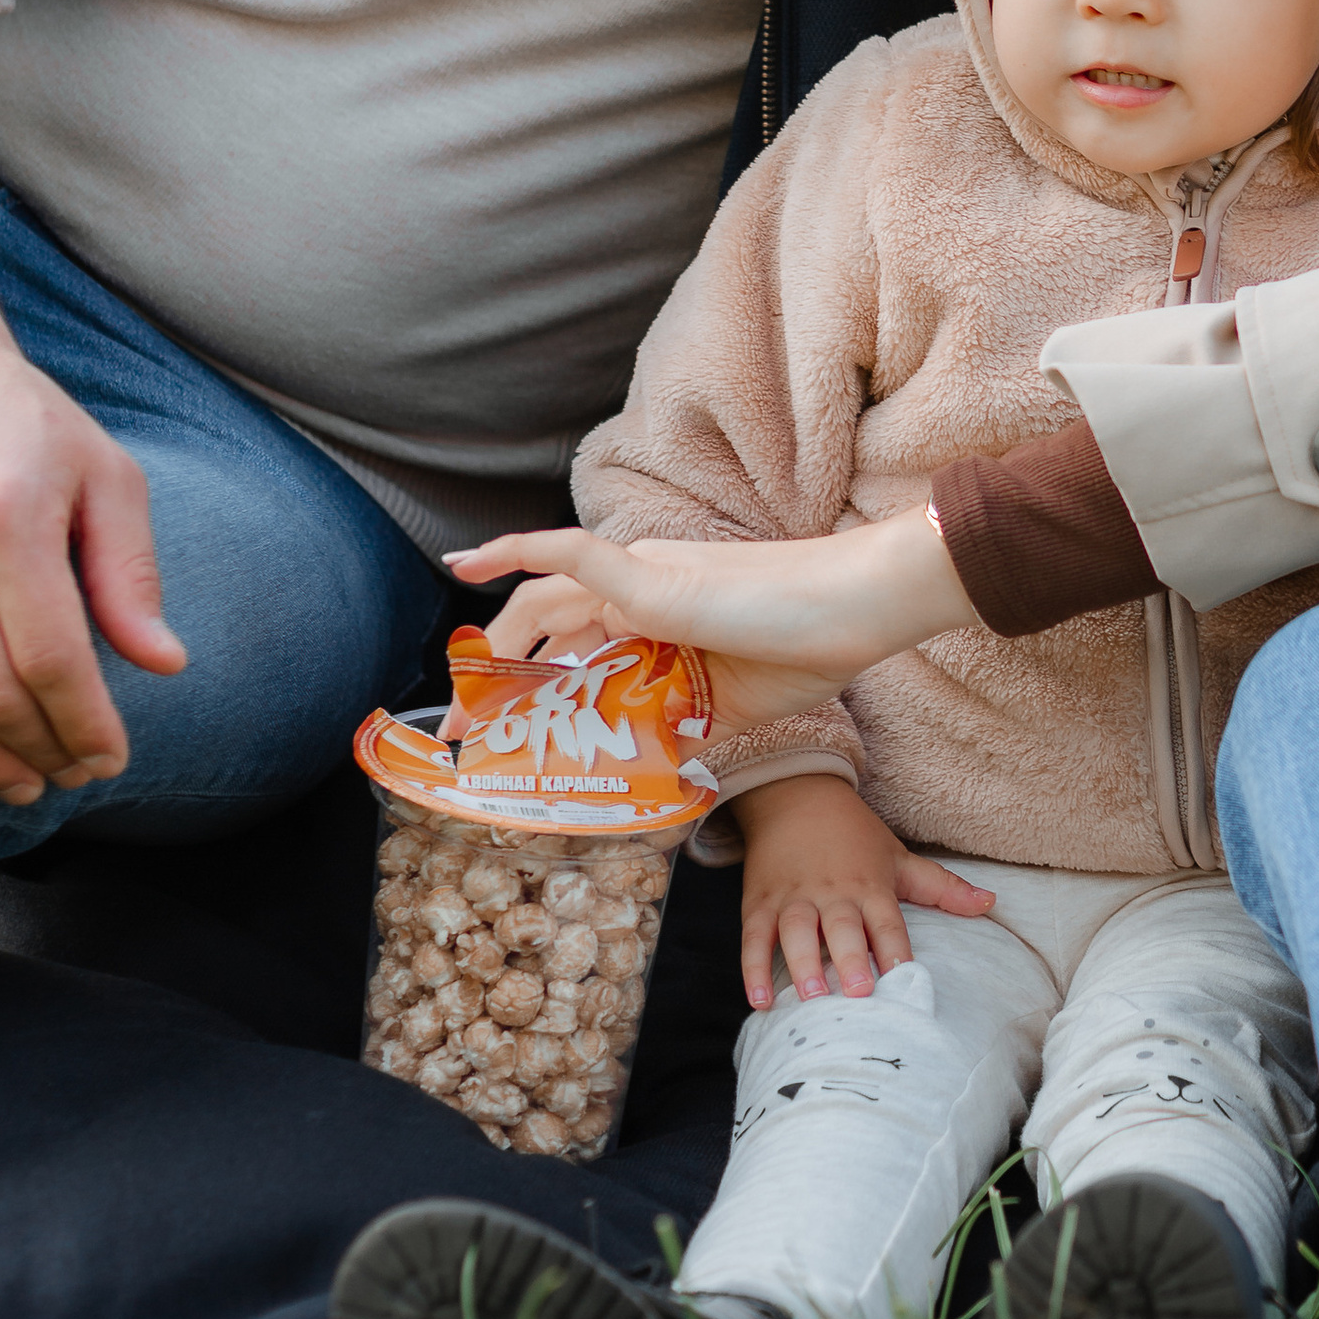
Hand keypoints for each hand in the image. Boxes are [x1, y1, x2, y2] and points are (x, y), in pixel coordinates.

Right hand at [0, 238, 184, 805]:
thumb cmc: (23, 422)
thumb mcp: (103, 474)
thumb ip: (130, 572)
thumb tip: (164, 662)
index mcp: (8, 521)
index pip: (52, 660)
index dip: (85, 725)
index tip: (110, 757)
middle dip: (41, 752)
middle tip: (72, 776)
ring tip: (23, 784)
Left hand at [448, 506, 972, 729]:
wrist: (855, 608)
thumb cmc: (810, 647)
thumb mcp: (737, 708)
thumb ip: (692, 728)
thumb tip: (666, 768)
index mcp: (661, 611)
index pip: (577, 638)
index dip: (535, 676)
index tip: (507, 725)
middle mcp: (643, 583)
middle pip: (545, 617)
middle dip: (497, 673)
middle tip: (468, 729)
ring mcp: (645, 575)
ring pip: (543, 596)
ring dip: (495, 646)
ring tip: (463, 706)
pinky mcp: (654, 575)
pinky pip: (568, 555)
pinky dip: (516, 551)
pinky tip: (470, 561)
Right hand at [733, 773, 996, 1009]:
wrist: (796, 794)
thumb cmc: (854, 835)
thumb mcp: (899, 857)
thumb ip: (942, 887)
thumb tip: (991, 903)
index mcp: (870, 884)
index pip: (887, 921)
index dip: (895, 948)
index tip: (904, 977)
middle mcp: (832, 891)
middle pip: (841, 926)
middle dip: (848, 958)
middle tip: (857, 993)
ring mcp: (794, 896)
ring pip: (796, 931)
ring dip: (801, 963)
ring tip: (810, 996)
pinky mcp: (760, 902)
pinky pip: (754, 936)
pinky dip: (753, 968)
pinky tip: (760, 1000)